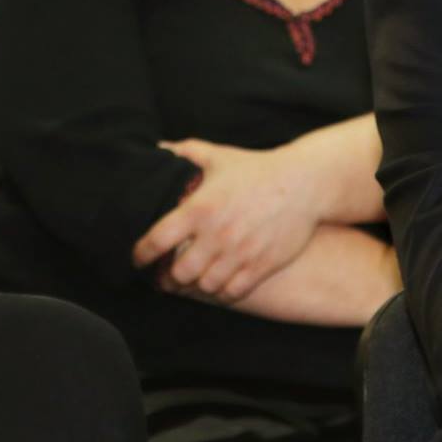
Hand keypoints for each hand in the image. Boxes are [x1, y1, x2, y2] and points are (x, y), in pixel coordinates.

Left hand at [133, 138, 324, 302]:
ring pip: (205, 286)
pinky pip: (232, 292)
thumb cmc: (256, 169)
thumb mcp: (218, 156)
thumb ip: (184, 152)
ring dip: (194, 286)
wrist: (303, 184)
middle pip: (179, 272)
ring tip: (189, 281)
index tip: (137, 259)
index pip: (157, 240)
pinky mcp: (260, 266)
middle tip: (163, 276)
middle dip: (167, 276)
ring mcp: (240, 253)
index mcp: (200, 208)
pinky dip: (220, 293)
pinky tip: (216, 284)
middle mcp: (217, 235)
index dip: (140, 254)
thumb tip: (157, 148)